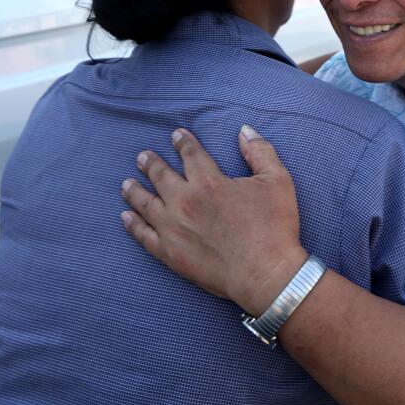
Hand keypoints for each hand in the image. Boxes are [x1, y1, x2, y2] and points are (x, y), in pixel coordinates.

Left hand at [120, 126, 307, 314]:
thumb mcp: (277, 180)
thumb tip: (245, 130)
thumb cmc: (274, 226)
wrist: (266, 273)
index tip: (176, 135)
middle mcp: (185, 202)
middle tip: (142, 156)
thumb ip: (260, 151)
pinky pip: (144, 235)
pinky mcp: (170, 253)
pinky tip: (126, 217)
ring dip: (135, 190)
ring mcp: (173, 228)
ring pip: (145, 203)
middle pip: (161, 175)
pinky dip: (132, 224)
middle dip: (151, 163)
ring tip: (127, 183)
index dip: (182, 142)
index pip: (190, 154)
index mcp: (209, 182)